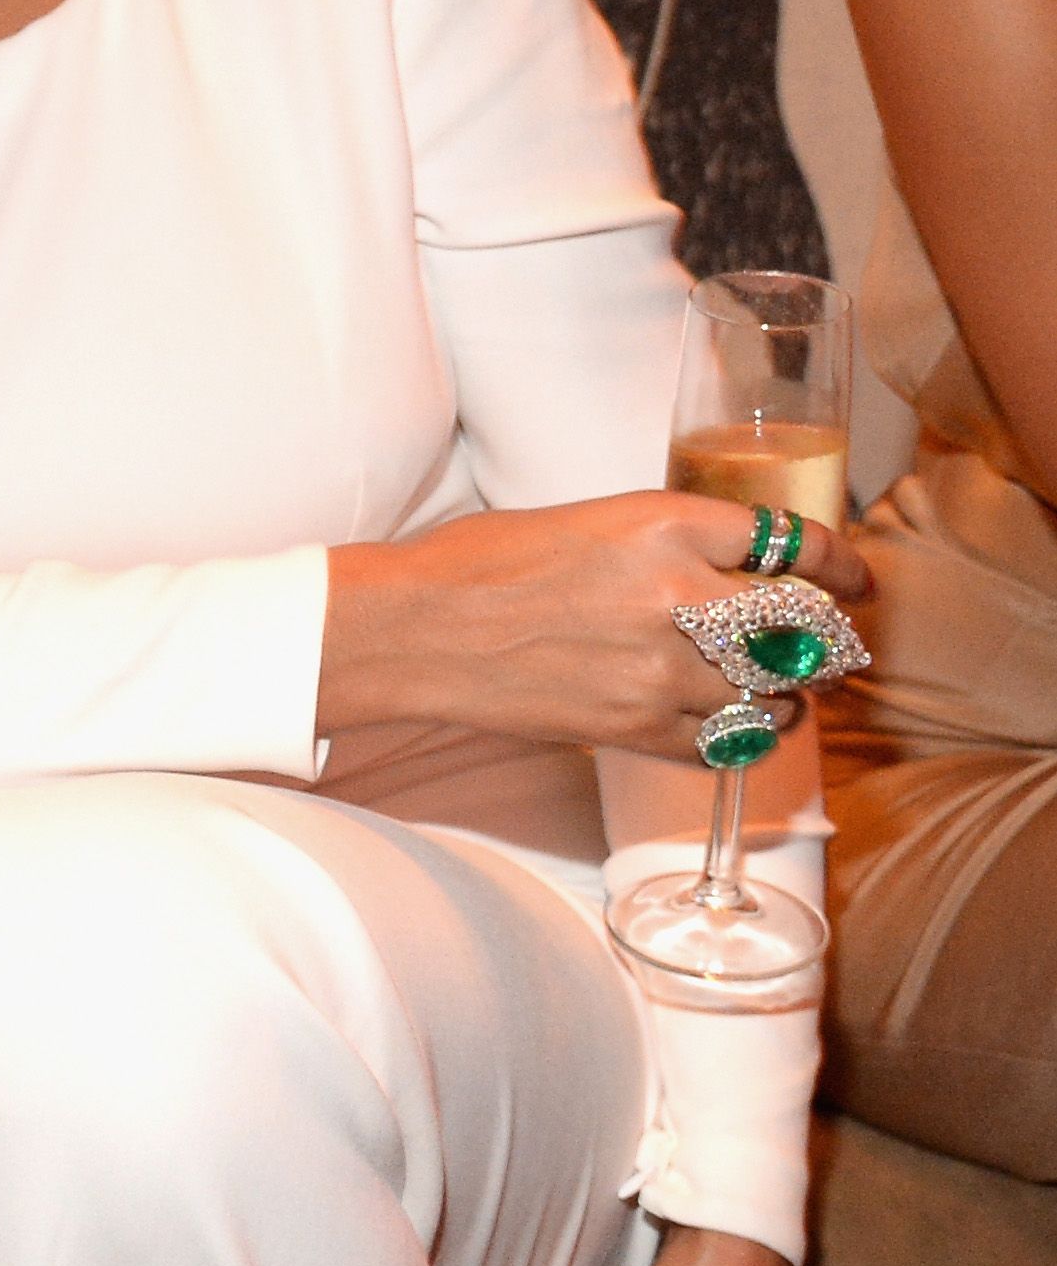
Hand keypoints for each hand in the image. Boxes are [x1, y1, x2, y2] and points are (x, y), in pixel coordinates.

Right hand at [322, 494, 870, 761]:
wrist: (412, 630)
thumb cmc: (480, 564)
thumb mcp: (591, 521)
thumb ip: (671, 542)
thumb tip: (738, 571)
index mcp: (663, 524)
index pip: (793, 546)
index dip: (840, 568)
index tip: (852, 582)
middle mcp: (675, 595)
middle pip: (804, 629)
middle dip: (824, 640)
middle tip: (819, 645)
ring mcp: (658, 670)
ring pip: (777, 695)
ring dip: (788, 696)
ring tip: (774, 692)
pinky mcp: (634, 729)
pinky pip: (728, 745)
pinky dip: (744, 737)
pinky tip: (731, 725)